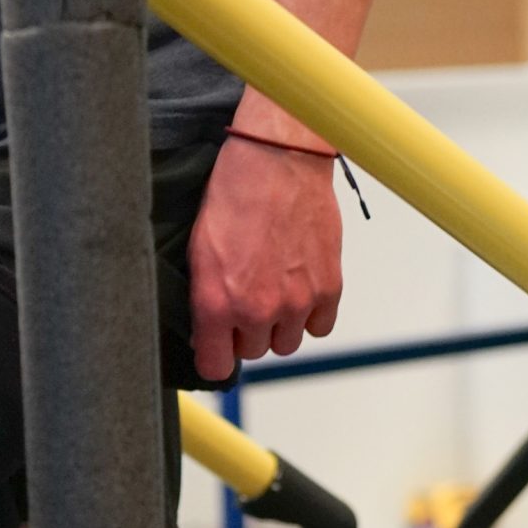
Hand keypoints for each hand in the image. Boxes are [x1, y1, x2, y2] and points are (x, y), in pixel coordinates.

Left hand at [187, 133, 344, 380]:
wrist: (277, 160)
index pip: (215, 366)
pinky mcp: (328, 287)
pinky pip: (320, 326)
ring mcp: (296, 301)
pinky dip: (311, 314)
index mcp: (217, 304)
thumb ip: (205, 302)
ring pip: (287, 343)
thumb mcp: (199, 252)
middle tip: (246, 297)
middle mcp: (258, 310)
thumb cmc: (234, 197)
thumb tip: (209, 335)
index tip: (216, 345)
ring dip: (280, 324)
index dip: (214, 355)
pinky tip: (299, 288)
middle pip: (253, 352)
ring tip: (273, 289)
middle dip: (246, 330)